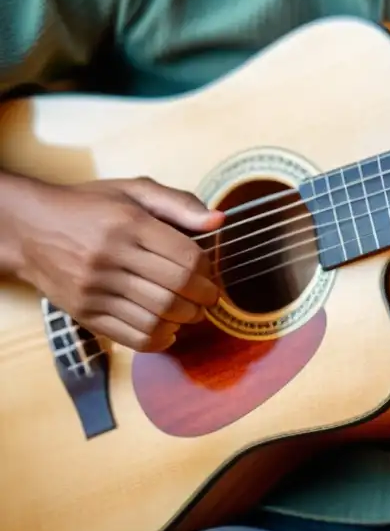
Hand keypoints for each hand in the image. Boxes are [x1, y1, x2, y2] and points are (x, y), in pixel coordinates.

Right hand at [13, 177, 223, 351]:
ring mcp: (94, 289)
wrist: (28, 227)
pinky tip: (168, 330)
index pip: (186, 259)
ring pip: (156, 317)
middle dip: (203, 300)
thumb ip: (179, 203)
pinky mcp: (83, 313)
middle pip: (175, 291)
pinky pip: (131, 336)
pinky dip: (159, 339)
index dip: (209, 272)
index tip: (211, 275)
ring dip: (185, 321)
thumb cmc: (90, 206)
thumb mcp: (134, 191)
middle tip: (209, 299)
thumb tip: (218, 221)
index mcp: (129, 224)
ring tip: (191, 313)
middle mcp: (110, 257)